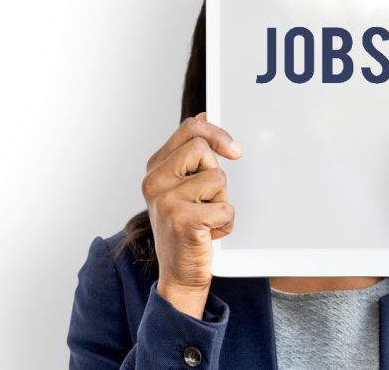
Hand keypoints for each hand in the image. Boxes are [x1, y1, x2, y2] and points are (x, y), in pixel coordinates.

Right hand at [141, 111, 241, 317]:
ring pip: (218, 178)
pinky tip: (210, 234)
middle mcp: (154, 181)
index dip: (216, 133)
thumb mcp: (185, 186)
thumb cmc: (188, 228)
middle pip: (204, 149)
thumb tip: (204, 114)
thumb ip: (191, 154)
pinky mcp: (182, 220)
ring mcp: (166, 201)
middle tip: (207, 200)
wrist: (180, 275)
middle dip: (217, 175)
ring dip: (222, 202)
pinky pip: (224, 207)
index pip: (190, 129)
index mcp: (155, 168)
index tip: (234, 151)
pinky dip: (226, 223)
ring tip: (207, 219)